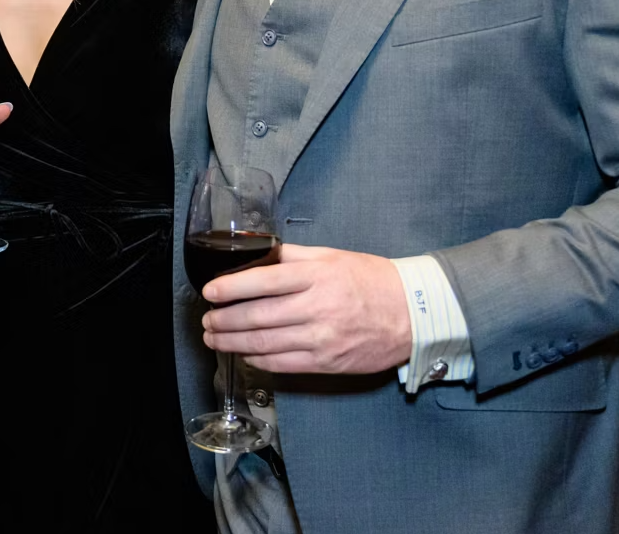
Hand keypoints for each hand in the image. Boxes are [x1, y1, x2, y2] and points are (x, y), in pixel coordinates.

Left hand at [201, 244, 411, 375]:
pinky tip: (244, 353)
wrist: (412, 314)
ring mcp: (321, 338)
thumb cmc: (371, 281)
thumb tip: (258, 255)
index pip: (263, 281)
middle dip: (224, 320)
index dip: (230, 288)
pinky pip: (283, 364)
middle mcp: (316, 308)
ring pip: (265, 343)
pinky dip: (258, 359)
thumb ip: (293, 256)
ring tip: (215, 338)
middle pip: (257, 316)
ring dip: (233, 342)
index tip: (209, 292)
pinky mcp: (327, 362)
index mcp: (316, 276)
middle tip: (206, 320)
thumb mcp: (332, 256)